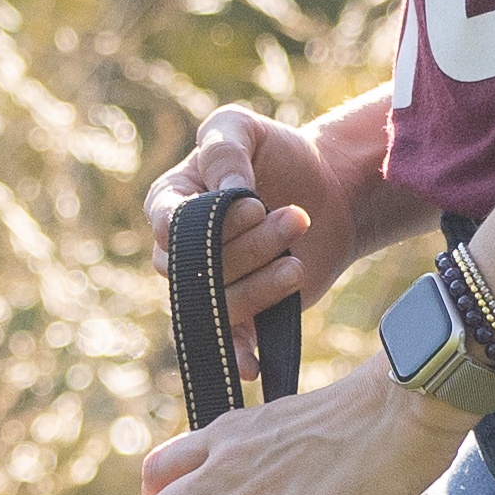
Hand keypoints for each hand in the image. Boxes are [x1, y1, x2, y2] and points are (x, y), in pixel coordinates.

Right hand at [142, 100, 368, 335]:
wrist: (327, 191)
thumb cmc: (277, 153)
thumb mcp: (244, 128)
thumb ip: (226, 147)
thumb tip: (227, 188)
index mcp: (170, 202)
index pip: (168, 226)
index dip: (209, 223)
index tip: (253, 203)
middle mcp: (181, 250)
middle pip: (195, 269)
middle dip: (250, 248)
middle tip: (295, 218)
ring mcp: (211, 284)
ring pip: (218, 304)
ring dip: (262, 286)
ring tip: (297, 263)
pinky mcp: (243, 312)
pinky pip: (228, 341)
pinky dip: (237, 355)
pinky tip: (254, 365)